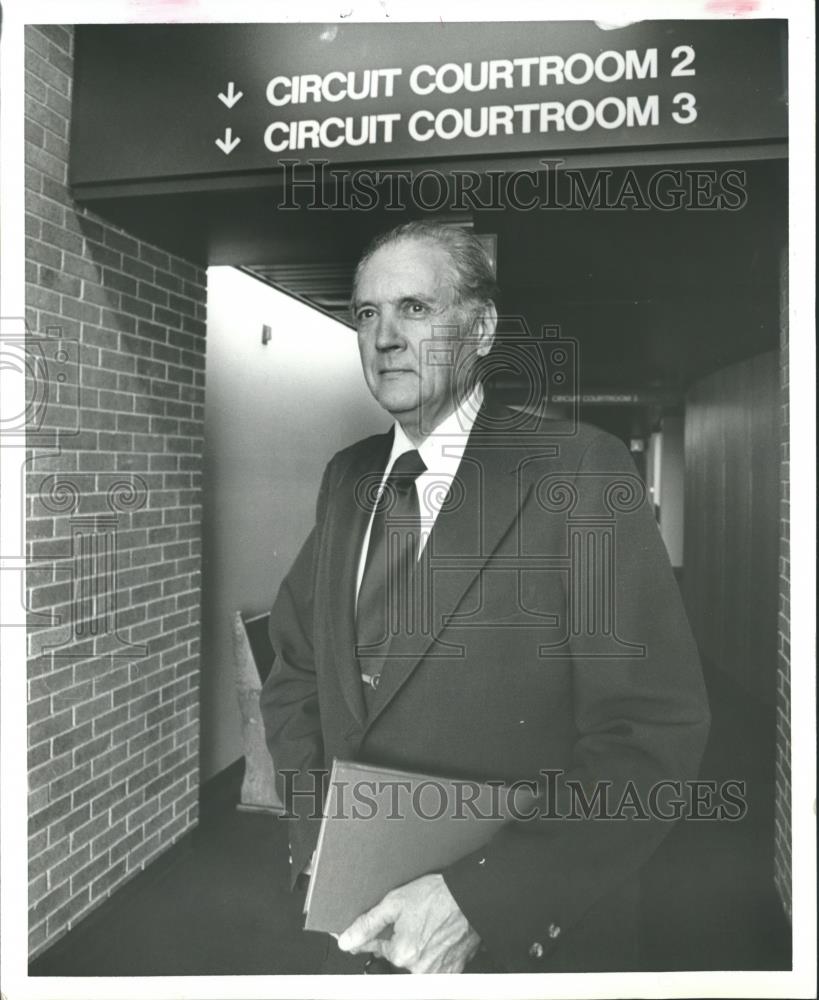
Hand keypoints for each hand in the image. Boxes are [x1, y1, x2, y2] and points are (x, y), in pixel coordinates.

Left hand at [337, 873, 480, 973]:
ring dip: (416, 946)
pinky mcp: (452, 971)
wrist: (471, 896)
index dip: (376, 936)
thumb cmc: (438, 896)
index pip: (376, 948)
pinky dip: (432, 952)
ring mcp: (437, 972)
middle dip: (399, 939)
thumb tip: (346, 940)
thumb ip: (367, 924)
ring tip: (427, 925)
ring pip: (414, 961)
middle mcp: (419, 968)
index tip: (381, 929)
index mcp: (402, 952)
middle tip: (413, 920)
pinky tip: (437, 935)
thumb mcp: (395, 902)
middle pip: (397, 956)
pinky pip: (433, 966)